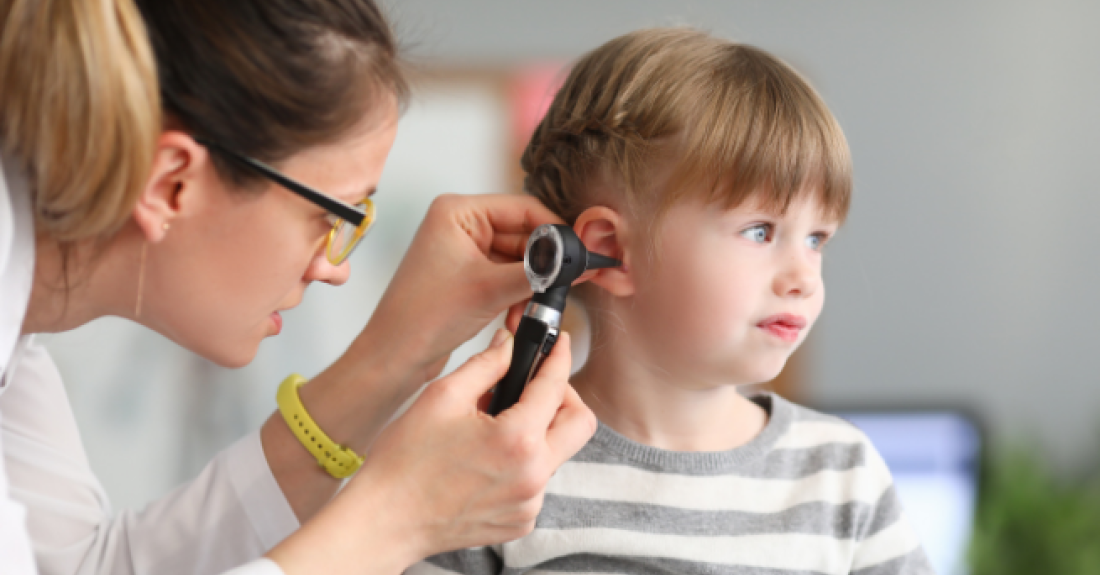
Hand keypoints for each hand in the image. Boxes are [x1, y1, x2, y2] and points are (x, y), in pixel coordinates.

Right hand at [268, 329, 596, 574]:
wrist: (386, 520)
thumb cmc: (404, 462)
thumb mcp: (442, 396)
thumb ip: (486, 364)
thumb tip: (508, 345)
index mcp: (517, 439)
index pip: (556, 386)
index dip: (558, 357)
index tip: (558, 344)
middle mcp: (533, 475)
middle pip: (579, 423)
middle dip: (564, 397)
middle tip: (535, 387)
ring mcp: (529, 503)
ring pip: (558, 453)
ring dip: (538, 432)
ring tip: (497, 425)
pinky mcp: (520, 521)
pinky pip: (538, 482)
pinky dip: (522, 463)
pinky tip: (489, 458)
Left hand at [349, 194, 563, 382]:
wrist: (394, 357)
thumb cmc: (421, 318)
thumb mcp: (490, 290)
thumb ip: (538, 271)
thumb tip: (575, 260)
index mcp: (458, 212)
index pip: (523, 208)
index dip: (555, 231)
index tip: (580, 251)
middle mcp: (461, 225)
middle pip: (524, 234)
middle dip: (542, 265)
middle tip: (564, 286)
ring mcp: (465, 251)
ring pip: (519, 259)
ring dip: (530, 286)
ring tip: (532, 309)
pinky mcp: (469, 275)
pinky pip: (508, 277)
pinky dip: (519, 295)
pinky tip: (517, 317)